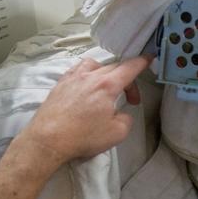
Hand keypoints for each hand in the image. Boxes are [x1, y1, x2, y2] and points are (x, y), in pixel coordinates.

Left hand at [18, 55, 151, 165]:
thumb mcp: (117, 133)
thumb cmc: (83, 136)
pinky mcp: (60, 84)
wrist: (48, 139)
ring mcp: (72, 78)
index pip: (130, 67)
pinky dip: (87, 74)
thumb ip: (126, 119)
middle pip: (114, 67)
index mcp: (107, 85)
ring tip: (106, 87)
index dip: (142, 62)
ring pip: (94, 65)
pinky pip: (77, 70)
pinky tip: (86, 86)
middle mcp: (90, 76)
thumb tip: (122, 114)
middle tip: (130, 99)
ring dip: (105, 72)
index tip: (149, 58)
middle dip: (127, 80)